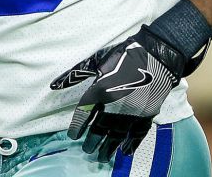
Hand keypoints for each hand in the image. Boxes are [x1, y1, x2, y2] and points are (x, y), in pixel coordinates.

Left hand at [49, 25, 205, 159]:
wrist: (157, 56)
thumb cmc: (125, 55)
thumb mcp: (98, 61)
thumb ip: (77, 74)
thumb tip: (55, 84)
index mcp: (100, 91)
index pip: (84, 115)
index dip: (78, 127)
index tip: (73, 136)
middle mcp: (114, 106)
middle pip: (100, 128)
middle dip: (92, 141)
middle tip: (87, 150)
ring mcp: (132, 112)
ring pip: (117, 134)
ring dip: (108, 147)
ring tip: (102, 157)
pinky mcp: (147, 114)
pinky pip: (137, 134)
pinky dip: (131, 144)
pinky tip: (125, 151)